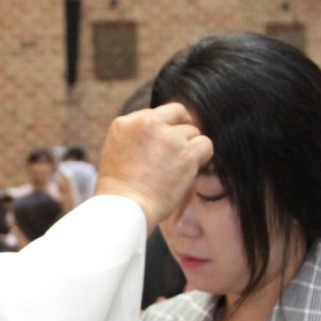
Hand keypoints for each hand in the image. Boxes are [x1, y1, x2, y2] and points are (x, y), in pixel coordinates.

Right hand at [96, 103, 212, 232]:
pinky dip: (203, 156)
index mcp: (125, 122)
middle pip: (177, 113)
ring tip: (180, 167)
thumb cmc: (119, 190)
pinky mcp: (186, 153)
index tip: (166, 141)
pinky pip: (205, 145)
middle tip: (181, 148)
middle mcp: (147, 123)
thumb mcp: (115, 151)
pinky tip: (192, 168)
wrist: (125, 207)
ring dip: (190, 147)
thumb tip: (159, 135)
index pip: (155, 113)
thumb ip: (136, 137)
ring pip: (192, 131)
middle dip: (181, 128)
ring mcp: (168, 137)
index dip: (164, 126)